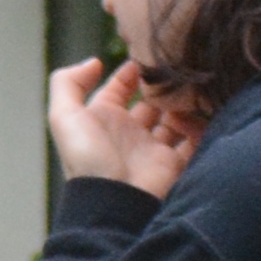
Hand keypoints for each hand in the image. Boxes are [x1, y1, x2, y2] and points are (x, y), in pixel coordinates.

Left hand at [45, 55, 196, 195]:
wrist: (114, 203)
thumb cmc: (88, 159)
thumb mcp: (64, 118)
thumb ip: (68, 84)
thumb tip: (94, 62)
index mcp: (103, 121)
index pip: (119, 89)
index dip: (131, 73)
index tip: (148, 57)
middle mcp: (128, 133)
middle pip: (150, 102)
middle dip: (162, 87)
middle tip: (175, 73)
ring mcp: (152, 149)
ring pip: (174, 118)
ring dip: (181, 105)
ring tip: (186, 93)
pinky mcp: (173, 165)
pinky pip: (192, 141)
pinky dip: (196, 127)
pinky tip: (189, 119)